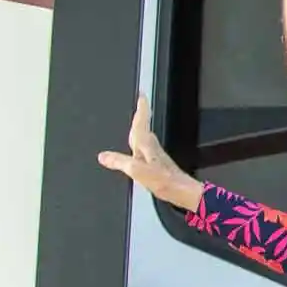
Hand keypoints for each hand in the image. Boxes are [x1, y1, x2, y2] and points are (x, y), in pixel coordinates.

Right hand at [97, 95, 202, 210]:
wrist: (182, 191)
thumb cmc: (164, 180)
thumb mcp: (136, 170)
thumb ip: (119, 162)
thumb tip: (103, 156)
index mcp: (146, 145)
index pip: (142, 121)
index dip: (142, 108)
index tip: (142, 95)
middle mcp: (152, 148)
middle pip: (144, 127)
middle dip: (141, 116)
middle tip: (139, 106)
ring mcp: (155, 155)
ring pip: (145, 138)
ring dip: (141, 129)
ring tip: (137, 123)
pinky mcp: (158, 164)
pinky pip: (145, 149)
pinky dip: (141, 144)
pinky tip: (139, 150)